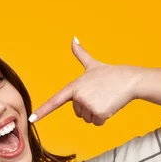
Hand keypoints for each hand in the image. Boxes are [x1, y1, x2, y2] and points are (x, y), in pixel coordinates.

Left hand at [30, 37, 144, 125]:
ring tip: (104, 98)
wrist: (129, 79)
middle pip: (78, 113)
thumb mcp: (92, 65)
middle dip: (89, 107)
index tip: (31, 119)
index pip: (54, 100)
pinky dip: (104, 117)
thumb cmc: (110, 74)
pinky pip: (97, 123)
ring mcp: (88, 105)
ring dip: (97, 112)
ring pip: (87, 119)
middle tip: (99, 95)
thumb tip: (74, 38)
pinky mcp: (99, 113)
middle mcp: (78, 96)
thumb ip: (80, 54)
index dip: (42, 111)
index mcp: (73, 87)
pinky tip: (109, 105)